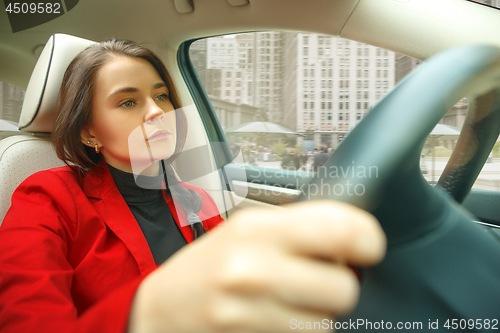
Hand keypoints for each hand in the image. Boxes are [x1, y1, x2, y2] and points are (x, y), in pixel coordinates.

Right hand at [129, 200, 385, 332]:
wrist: (165, 310)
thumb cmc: (210, 266)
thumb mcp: (249, 230)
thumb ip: (300, 228)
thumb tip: (355, 236)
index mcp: (258, 229)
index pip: (343, 228)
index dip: (367, 240)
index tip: (365, 248)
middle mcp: (253, 269)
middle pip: (343, 289)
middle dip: (335, 288)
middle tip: (312, 280)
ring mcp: (249, 313)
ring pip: (326, 325)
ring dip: (315, 317)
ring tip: (285, 303)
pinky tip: (274, 320)